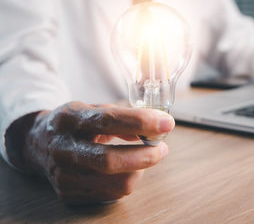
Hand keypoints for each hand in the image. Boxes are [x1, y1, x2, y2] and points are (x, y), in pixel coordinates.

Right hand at [5, 101, 174, 203]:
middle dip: (144, 156)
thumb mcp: (93, 109)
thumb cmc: (73, 124)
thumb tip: (152, 130)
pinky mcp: (68, 193)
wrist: (37, 144)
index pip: (107, 121)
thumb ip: (122, 117)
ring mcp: (64, 175)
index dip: (141, 122)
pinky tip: (127, 169)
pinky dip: (127, 180)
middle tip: (161, 148)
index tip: (166, 123)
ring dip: (140, 170)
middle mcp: (63, 148)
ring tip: (144, 157)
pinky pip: (111, 194)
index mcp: (70, 119)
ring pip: (116, 183)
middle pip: (109, 161)